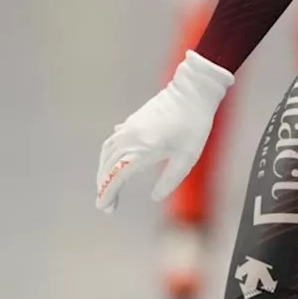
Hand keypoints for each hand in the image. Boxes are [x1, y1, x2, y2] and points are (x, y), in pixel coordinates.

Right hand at [95, 50, 233, 212]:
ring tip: (107, 187)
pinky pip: (111, 142)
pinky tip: (111, 163)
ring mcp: (129, 128)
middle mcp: (131, 138)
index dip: (108, 193)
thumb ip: (170, 180)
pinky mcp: (132, 121)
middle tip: (108, 204)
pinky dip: (107, 157)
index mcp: (144, 149)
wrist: (192, 92)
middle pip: (108, 166)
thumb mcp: (187, 157)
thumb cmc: (194, 124)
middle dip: (104, 186)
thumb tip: (154, 196)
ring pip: (106, 153)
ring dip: (103, 171)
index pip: (117, 175)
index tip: (105, 207)